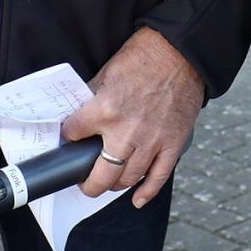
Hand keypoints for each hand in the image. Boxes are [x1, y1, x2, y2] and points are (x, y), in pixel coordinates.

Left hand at [61, 28, 204, 205]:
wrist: (181, 51)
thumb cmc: (143, 58)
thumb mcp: (107, 73)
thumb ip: (93, 100)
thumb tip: (80, 117)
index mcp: (104, 110)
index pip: (74, 135)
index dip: (70, 137)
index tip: (71, 139)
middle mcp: (126, 132)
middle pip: (100, 176)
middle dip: (88, 183)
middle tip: (85, 182)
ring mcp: (152, 141)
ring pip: (127, 179)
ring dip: (115, 185)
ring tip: (110, 181)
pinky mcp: (173, 143)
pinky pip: (159, 177)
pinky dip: (146, 192)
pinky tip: (137, 199)